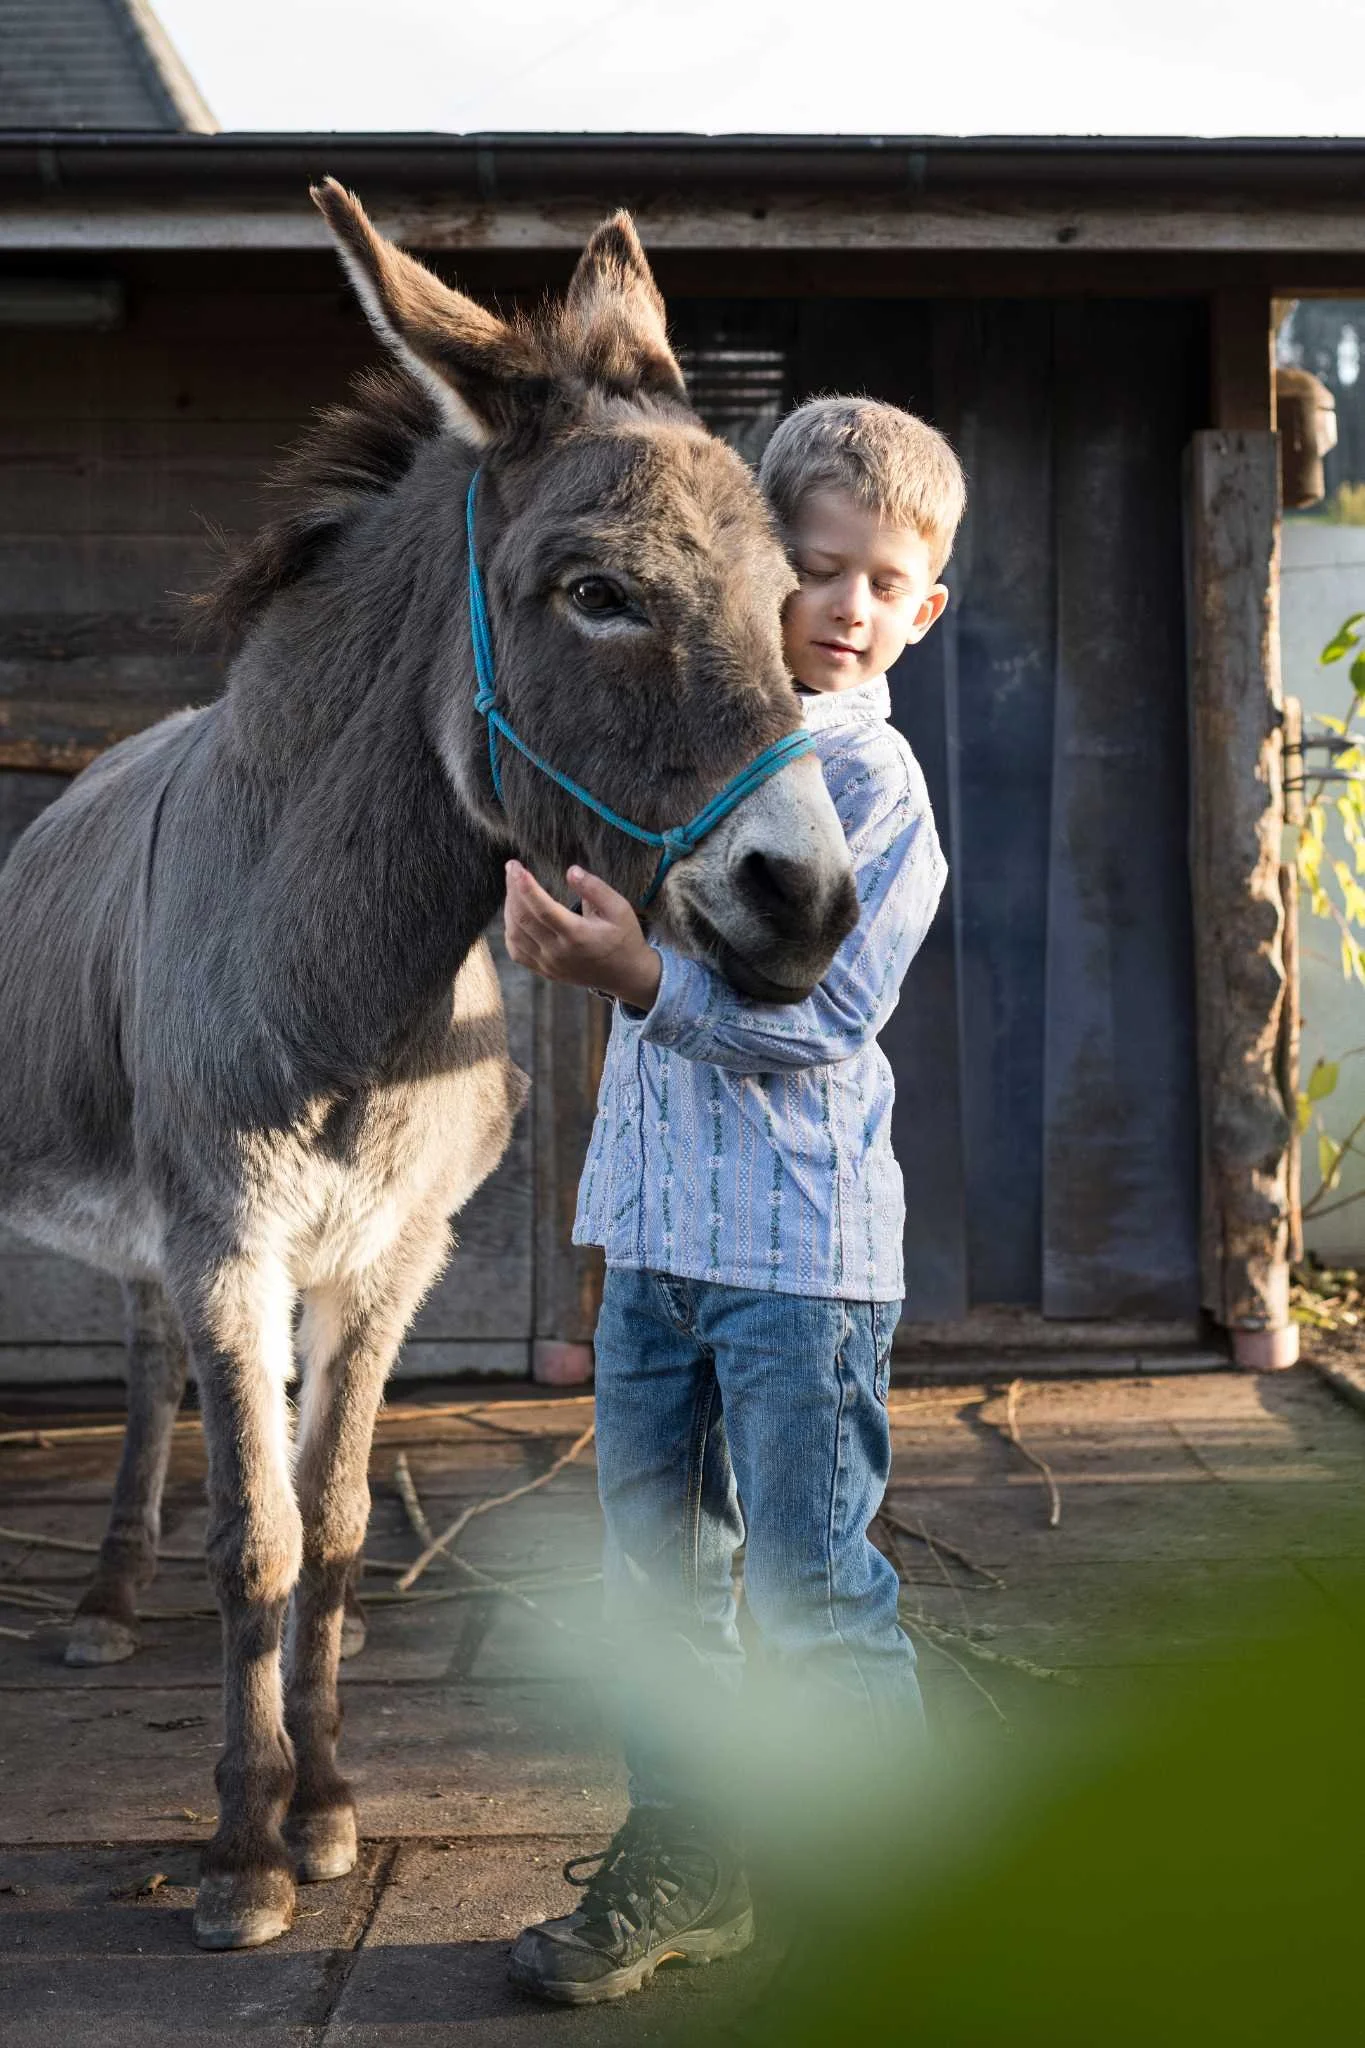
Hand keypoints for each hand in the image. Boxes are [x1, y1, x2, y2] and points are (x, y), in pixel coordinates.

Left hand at [503, 860, 662, 1010]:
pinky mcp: (545, 971)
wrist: (626, 975)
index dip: (525, 886)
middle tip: (512, 869)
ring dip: (509, 909)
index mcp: (578, 935)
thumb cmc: (624, 938)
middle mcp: (558, 952)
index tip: (516, 866)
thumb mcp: (619, 908)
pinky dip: (510, 931)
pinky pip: (517, 952)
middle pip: (524, 919)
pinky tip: (514, 915)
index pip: (543, 909)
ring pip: (515, 935)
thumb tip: (571, 871)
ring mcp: (549, 964)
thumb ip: (595, 889)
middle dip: (513, 890)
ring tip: (514, 888)